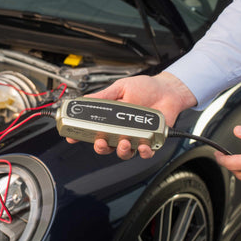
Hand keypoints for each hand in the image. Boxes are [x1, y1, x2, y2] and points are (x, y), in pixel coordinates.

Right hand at [66, 72, 196, 158]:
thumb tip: (85, 99)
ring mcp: (134, 136)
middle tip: (101, 141)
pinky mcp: (150, 141)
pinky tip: (142, 146)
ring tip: (124, 142)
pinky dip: (143, 152)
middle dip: (101, 147)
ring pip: (123, 152)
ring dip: (122, 151)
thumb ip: (104, 96)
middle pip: (105, 146)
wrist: (168, 90)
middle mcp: (121, 130)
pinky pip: (144, 153)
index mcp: (111, 119)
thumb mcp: (120, 88)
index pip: (92, 130)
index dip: (80, 135)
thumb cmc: (145, 88)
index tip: (72, 136)